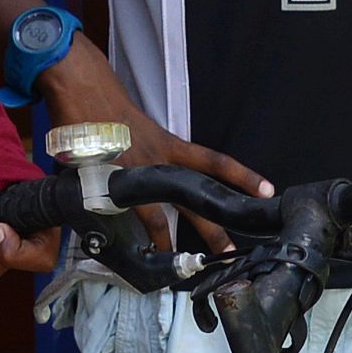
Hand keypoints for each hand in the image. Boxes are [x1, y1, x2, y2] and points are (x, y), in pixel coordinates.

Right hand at [36, 45, 268, 249]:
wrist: (84, 89)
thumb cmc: (109, 107)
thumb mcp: (141, 132)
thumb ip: (149, 156)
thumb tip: (149, 178)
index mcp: (170, 146)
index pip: (215, 162)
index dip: (242, 176)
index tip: (267, 190)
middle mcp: (159, 161)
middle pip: (195, 199)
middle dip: (214, 228)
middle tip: (231, 251)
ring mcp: (135, 174)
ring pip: (160, 216)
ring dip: (168, 242)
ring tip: (177, 263)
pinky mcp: (111, 182)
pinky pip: (123, 214)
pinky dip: (127, 231)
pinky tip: (135, 247)